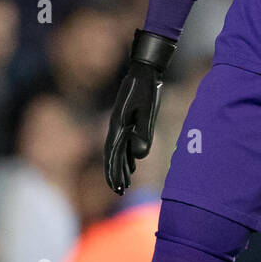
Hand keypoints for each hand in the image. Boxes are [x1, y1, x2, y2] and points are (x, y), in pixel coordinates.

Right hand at [104, 29, 176, 193]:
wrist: (144, 70)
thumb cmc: (146, 89)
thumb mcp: (148, 110)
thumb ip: (144, 133)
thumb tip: (139, 156)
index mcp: (118, 125)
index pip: (113, 155)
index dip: (114, 172)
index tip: (117, 187)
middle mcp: (116, 126)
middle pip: (113, 156)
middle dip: (115, 174)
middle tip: (120, 191)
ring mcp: (120, 123)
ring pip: (117, 151)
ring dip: (121, 167)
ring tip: (125, 183)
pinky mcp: (127, 120)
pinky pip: (123, 143)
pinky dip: (126, 156)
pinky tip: (132, 164)